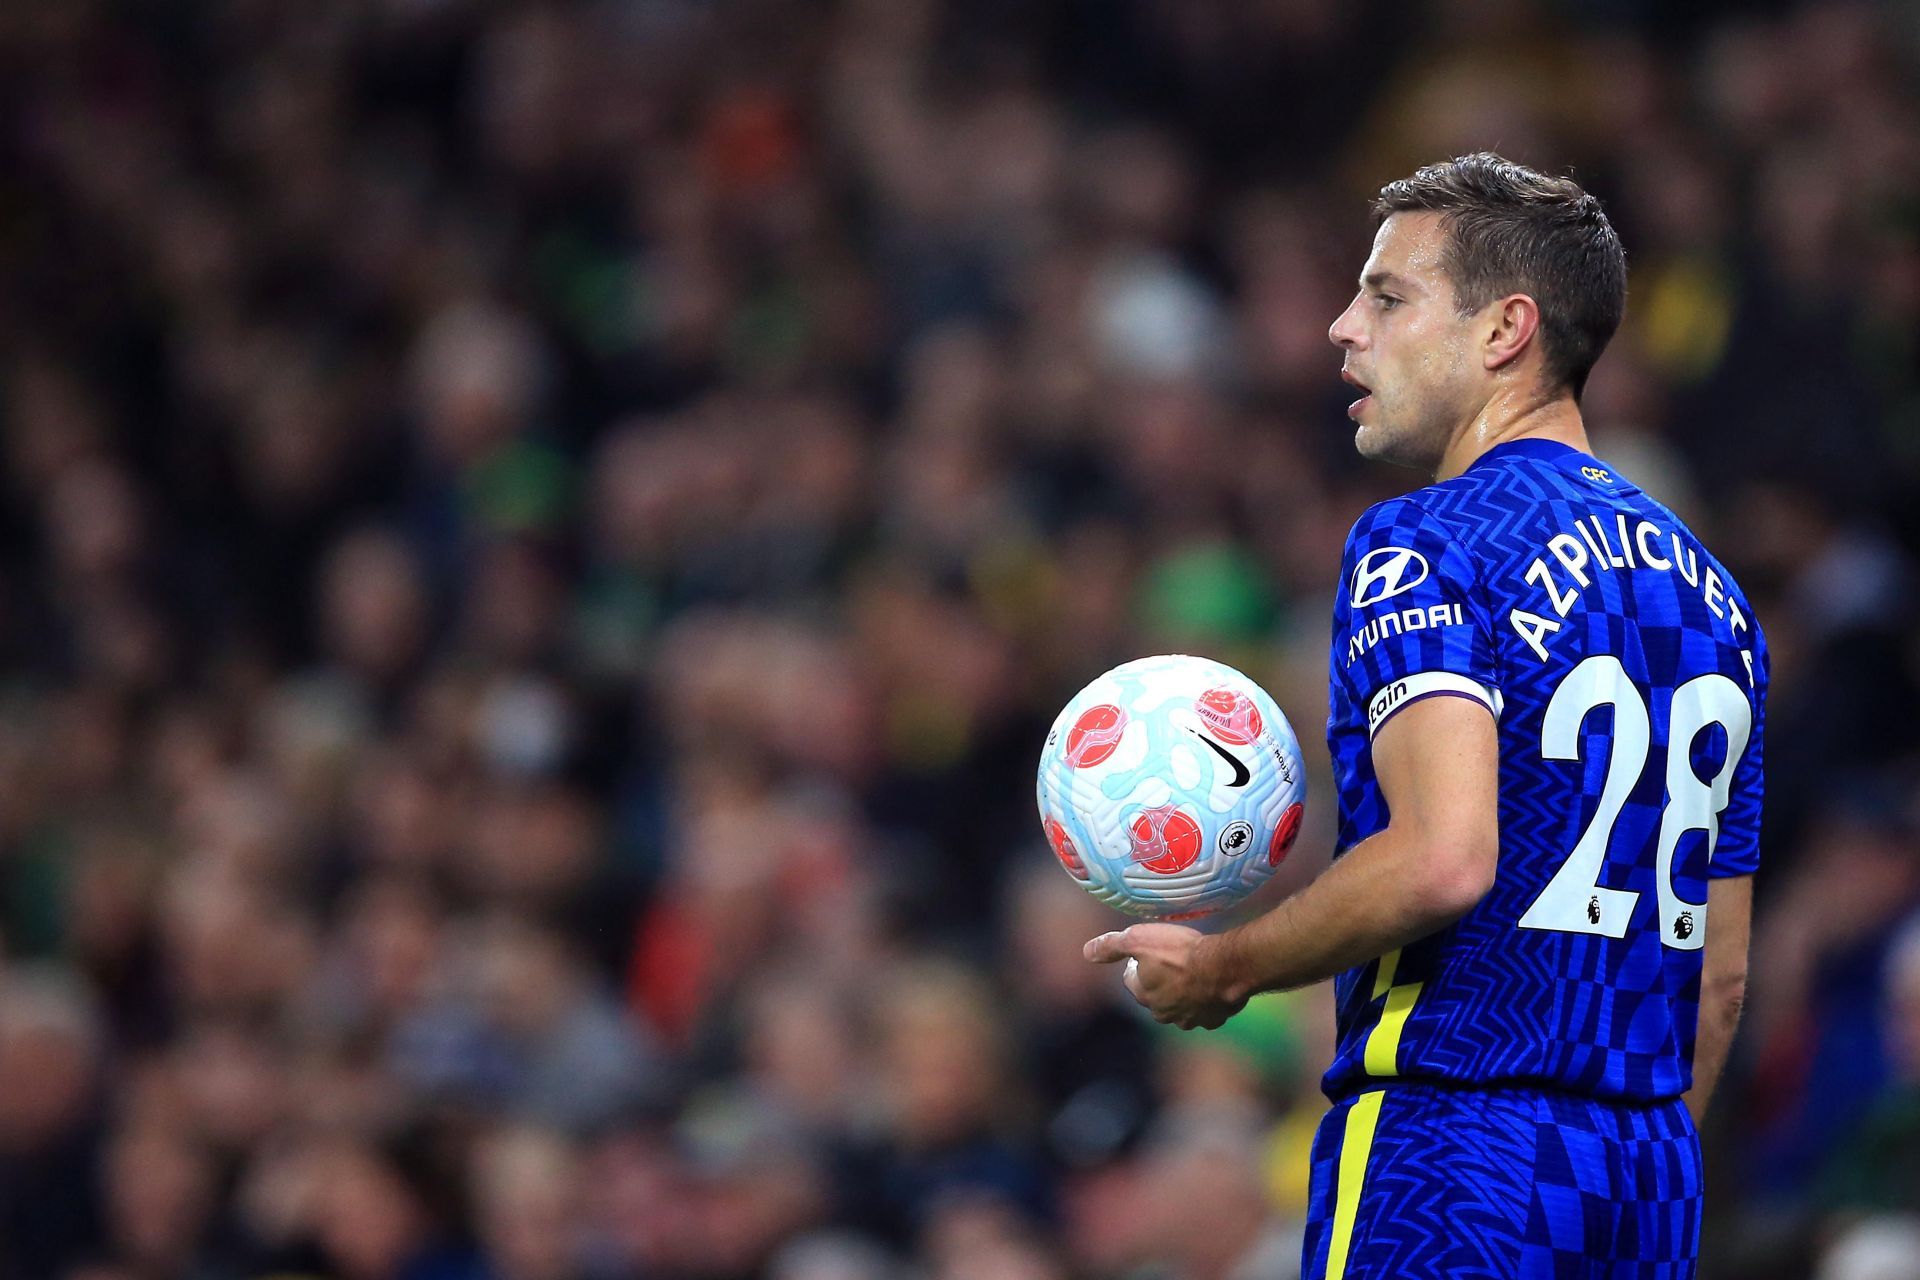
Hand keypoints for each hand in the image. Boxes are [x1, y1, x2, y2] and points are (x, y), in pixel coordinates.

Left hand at [1083, 924, 1245, 1029]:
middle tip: (1171, 960)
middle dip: (1159, 982)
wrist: (1225, 968)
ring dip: (1183, 993)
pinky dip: (1206, 999)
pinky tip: (1212, 984)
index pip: (1131, 980)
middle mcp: (1163, 1014)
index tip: (1147, 953)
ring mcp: (1190, 1019)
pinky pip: (1206, 1010)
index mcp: (1143, 995)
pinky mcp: (1214, 1019)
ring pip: (1180, 1006)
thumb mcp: (1138, 939)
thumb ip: (1111, 946)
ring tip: (1193, 972)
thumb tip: (1087, 952)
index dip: (1137, 964)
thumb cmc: (1180, 952)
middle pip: (1156, 996)